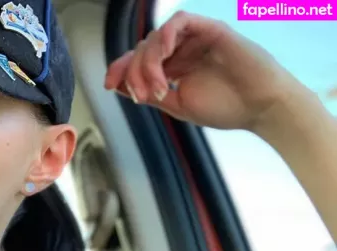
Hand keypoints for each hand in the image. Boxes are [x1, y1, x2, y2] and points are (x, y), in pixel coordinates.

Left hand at [104, 11, 302, 132]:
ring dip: (147, 62)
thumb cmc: (226, 108)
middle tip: (142, 95)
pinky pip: (179, 22)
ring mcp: (194, 39)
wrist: (261, 108)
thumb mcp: (178, 105)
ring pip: (155, 37)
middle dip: (133, 72)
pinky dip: (164, 37)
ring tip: (158, 88)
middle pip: (141, 49)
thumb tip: (119, 85)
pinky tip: (164, 58)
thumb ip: (150, 93)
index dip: (120, 68)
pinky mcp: (209, 29)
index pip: (138, 60)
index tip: (109, 84)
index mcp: (173, 67)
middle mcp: (181, 50)